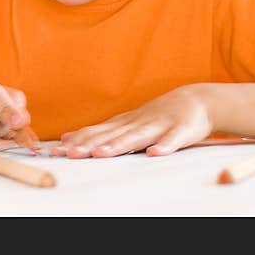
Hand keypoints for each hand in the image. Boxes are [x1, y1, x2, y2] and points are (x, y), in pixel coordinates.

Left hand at [49, 84, 212, 157]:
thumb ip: (99, 131)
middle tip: (70, 154)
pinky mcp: (182, 130)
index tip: (57, 151)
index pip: (96, 132)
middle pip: (111, 135)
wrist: (197, 101)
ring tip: (101, 154)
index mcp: (124, 123)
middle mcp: (137, 123)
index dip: (77, 141)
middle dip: (90, 145)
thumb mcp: (125, 122)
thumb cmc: (157, 116)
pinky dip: (164, 146)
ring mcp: (159, 125)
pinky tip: (155, 153)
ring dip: (119, 145)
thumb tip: (67, 138)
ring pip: (137, 137)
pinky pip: (173, 140)